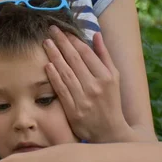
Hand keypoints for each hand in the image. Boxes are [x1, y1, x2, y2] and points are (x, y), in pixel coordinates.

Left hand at [43, 28, 129, 142]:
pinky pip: (61, 89)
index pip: (86, 53)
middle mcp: (95, 86)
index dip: (74, 40)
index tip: (64, 30)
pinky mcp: (73, 110)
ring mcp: (83, 98)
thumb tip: (96, 35)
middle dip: (62, 42)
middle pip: (74, 60)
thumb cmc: (111, 101)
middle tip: (51, 30)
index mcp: (106, 76)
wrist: (109, 131)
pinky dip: (54, 76)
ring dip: (55, 56)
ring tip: (46, 42)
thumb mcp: (114, 77)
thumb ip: (104, 56)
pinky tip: (47, 65)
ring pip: (66, 72)